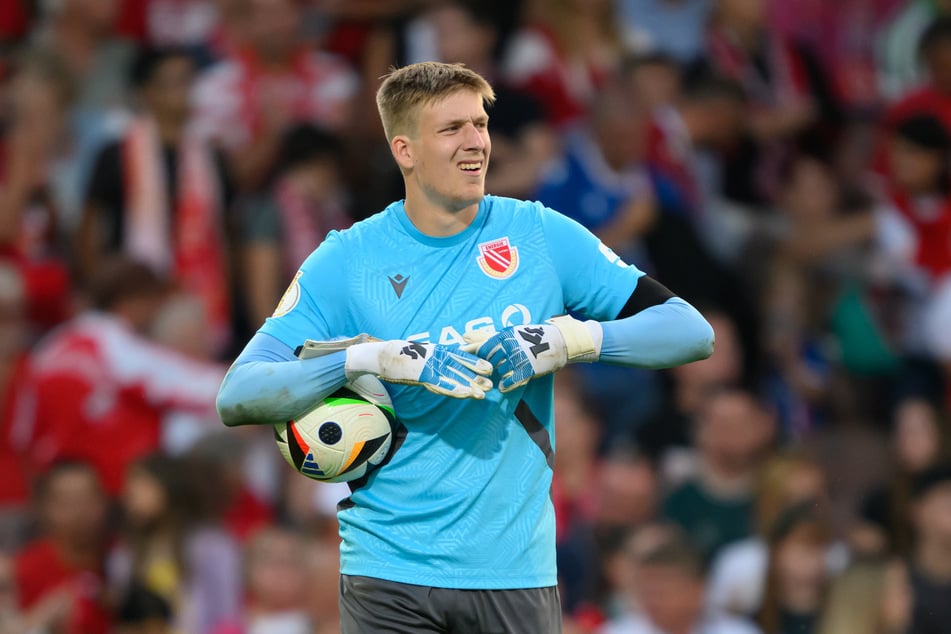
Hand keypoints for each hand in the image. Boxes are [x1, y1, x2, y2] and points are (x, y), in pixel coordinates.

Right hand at [345, 340, 492, 398]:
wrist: (383, 354)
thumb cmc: (403, 355)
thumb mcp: (422, 355)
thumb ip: (434, 358)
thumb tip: (445, 363)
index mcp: (437, 350)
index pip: (460, 355)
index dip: (475, 362)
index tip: (490, 368)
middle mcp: (436, 356)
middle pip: (460, 367)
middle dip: (476, 377)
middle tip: (491, 385)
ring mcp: (430, 365)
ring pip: (453, 376)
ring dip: (468, 385)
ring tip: (481, 394)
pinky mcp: (421, 373)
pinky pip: (440, 383)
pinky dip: (452, 388)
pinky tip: (463, 394)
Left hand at [463, 316, 601, 392]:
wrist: (557, 342)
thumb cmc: (530, 336)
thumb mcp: (509, 333)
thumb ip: (486, 336)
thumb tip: (463, 336)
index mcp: (504, 336)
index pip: (482, 349)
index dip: (475, 357)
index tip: (470, 361)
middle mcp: (510, 346)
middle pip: (489, 362)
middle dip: (485, 369)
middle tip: (480, 375)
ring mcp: (519, 358)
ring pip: (500, 371)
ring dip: (495, 376)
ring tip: (492, 380)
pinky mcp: (528, 369)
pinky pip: (512, 380)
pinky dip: (506, 385)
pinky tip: (502, 387)